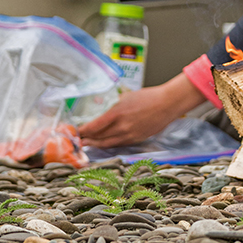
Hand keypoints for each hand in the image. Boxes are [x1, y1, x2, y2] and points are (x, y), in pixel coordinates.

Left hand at [79, 73, 205, 147]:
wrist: (167, 104)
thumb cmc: (148, 97)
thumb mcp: (126, 98)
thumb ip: (113, 107)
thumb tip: (102, 113)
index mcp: (116, 113)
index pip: (93, 127)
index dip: (83, 131)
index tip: (76, 132)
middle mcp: (121, 127)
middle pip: (98, 138)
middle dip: (87, 140)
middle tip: (78, 140)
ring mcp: (129, 135)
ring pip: (107, 144)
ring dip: (96, 144)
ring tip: (88, 144)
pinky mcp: (136, 139)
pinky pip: (118, 144)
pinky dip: (109, 144)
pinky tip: (105, 142)